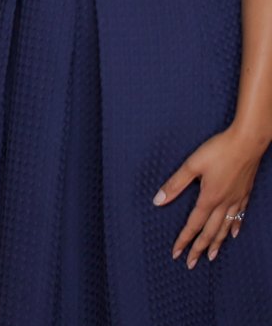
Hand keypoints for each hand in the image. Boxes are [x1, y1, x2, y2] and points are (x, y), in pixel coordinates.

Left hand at [155, 124, 267, 266]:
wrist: (248, 142)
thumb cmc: (218, 150)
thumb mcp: (191, 165)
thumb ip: (175, 184)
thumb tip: (158, 201)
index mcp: (209, 198)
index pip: (193, 225)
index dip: (184, 240)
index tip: (176, 254)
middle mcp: (224, 203)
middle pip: (210, 232)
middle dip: (199, 248)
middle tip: (192, 264)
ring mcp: (237, 199)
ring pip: (225, 228)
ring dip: (217, 243)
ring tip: (210, 256)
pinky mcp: (245, 193)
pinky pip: (240, 216)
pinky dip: (235, 228)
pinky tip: (234, 234)